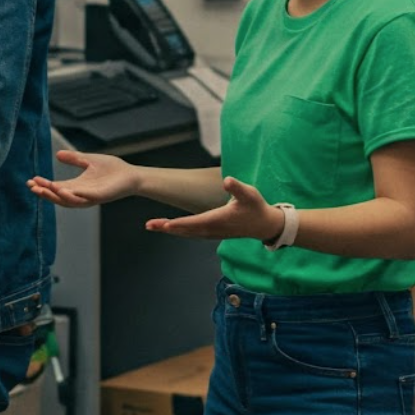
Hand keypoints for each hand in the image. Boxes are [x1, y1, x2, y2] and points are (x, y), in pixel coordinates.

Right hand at [28, 150, 141, 207]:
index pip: (56, 188)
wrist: (131, 175)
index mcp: (77, 186)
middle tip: (32, 187)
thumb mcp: (89, 160)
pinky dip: (73, 196)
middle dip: (45, 193)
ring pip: (69, 201)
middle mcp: (81, 194)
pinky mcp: (100, 197)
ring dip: (55, 196)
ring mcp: (90, 197)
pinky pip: (84, 199)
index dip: (44, 185)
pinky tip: (63, 190)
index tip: (31, 180)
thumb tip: (57, 154)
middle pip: (59, 197)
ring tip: (43, 189)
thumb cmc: (112, 169)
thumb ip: (75, 158)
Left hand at [144, 176, 283, 242]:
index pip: (195, 222)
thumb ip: (237, 187)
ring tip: (153, 226)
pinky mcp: (213, 233)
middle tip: (149, 225)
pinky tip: (170, 228)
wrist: (265, 225)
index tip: (165, 224)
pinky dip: (180, 231)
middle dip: (167, 228)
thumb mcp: (249, 194)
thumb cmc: (256, 207)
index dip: (180, 223)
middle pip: (186, 230)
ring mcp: (212, 233)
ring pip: (187, 233)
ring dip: (170, 230)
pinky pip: (192, 234)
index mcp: (219, 220)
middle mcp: (213, 229)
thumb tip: (227, 180)